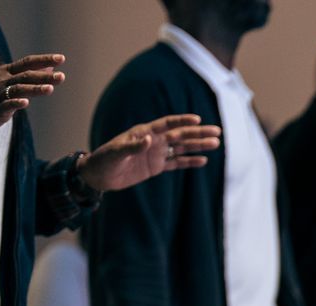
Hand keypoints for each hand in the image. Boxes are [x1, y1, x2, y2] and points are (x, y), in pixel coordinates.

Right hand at [0, 53, 65, 135]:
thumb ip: (28, 75)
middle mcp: (3, 80)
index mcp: (6, 72)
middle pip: (26, 75)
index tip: (61, 58)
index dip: (44, 60)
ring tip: (50, 89)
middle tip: (62, 76)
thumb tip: (50, 68)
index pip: (27, 62)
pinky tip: (25, 102)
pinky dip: (16, 102)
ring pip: (18, 89)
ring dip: (35, 89)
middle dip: (45, 76)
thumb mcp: (7, 82)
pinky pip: (6, 104)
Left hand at [78, 115, 219, 192]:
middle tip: (216, 133)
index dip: (182, 121)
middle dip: (198, 133)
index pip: (167, 124)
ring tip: (216, 144)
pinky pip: (176, 163)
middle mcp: (153, 141)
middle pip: (180, 135)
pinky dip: (189, 161)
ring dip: (198, 146)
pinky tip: (203, 160)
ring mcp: (156, 153)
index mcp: (144, 133)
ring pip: (182, 148)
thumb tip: (149, 140)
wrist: (99, 176)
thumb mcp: (116, 153)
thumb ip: (133, 146)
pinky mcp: (156, 166)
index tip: (198, 120)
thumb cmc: (104, 160)